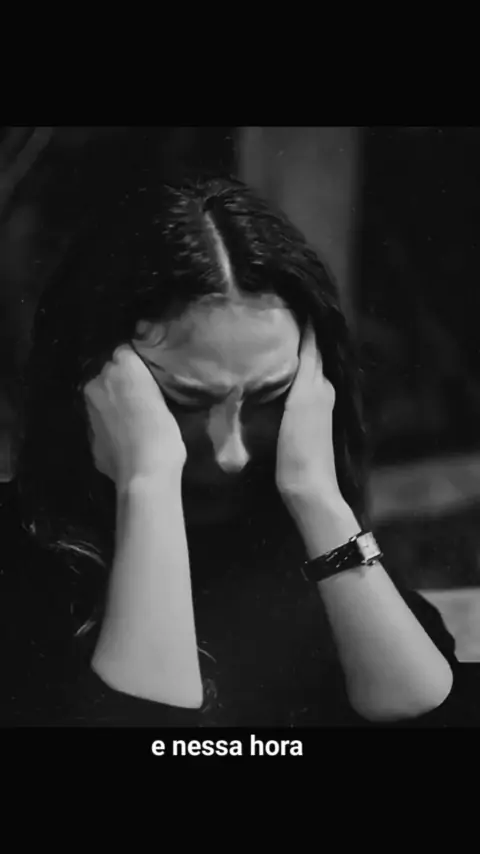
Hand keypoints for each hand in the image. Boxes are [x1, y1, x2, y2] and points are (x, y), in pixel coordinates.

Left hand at [84, 344, 186, 491]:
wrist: (143, 474)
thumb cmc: (163, 433)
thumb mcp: (166, 402)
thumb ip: (148, 387)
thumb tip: (143, 389)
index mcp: (122, 367)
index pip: (125, 352)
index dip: (137, 365)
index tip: (149, 375)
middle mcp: (98, 382)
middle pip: (109, 375)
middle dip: (121, 383)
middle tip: (143, 398)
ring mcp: (89, 410)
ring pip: (101, 399)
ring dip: (113, 405)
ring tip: (134, 420)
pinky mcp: (88, 435)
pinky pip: (102, 424)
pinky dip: (110, 429)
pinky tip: (126, 440)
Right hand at [276, 323, 340, 506]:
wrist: (308, 488)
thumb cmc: (302, 448)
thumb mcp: (302, 402)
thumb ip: (307, 369)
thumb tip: (310, 331)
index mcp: (319, 384)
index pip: (312, 344)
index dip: (305, 323)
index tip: (291, 301)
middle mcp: (320, 391)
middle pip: (309, 355)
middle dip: (299, 334)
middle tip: (275, 314)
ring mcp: (312, 407)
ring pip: (303, 370)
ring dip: (293, 353)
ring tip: (271, 336)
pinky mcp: (302, 421)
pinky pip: (296, 387)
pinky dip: (288, 373)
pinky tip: (274, 372)